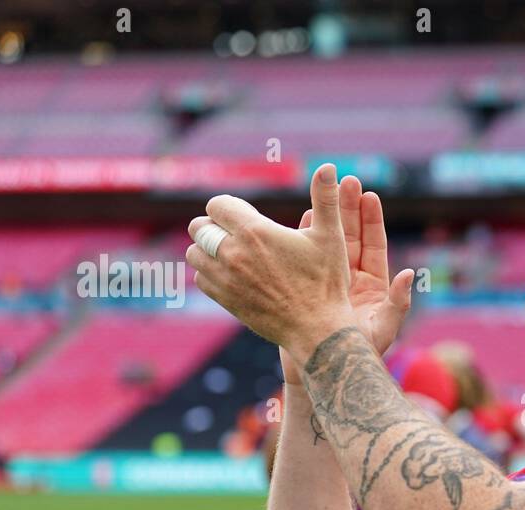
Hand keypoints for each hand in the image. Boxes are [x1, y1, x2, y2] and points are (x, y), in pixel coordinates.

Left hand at [188, 164, 390, 366]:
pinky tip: (230, 274)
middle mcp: (233, 252)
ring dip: (207, 250)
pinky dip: (209, 273)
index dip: (228, 208)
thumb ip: (326, 199)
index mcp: (255, 231)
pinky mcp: (224, 299)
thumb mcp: (330, 237)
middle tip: (234, 233)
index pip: (217, 205)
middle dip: (213, 226)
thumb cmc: (326, 282)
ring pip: (195, 252)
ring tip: (230, 253)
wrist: (317, 329)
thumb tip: (328, 166)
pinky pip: (200, 278)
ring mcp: (225, 278)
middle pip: (199, 226)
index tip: (244, 216)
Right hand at [279, 194, 413, 384]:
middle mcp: (353, 281)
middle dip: (349, 209)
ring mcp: (329, 282)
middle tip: (348, 181)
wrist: (324, 372)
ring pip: (329, 244)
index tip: (370, 195)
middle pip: (352, 237)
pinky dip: (306, 237)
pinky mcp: (308, 287)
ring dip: (327, 218)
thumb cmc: (357, 357)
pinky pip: (306, 257)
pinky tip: (305, 217)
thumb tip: (409, 274)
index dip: (372, 220)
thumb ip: (398, 303)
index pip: (374, 246)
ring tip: (324, 190)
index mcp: (375, 287)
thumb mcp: (383, 330)